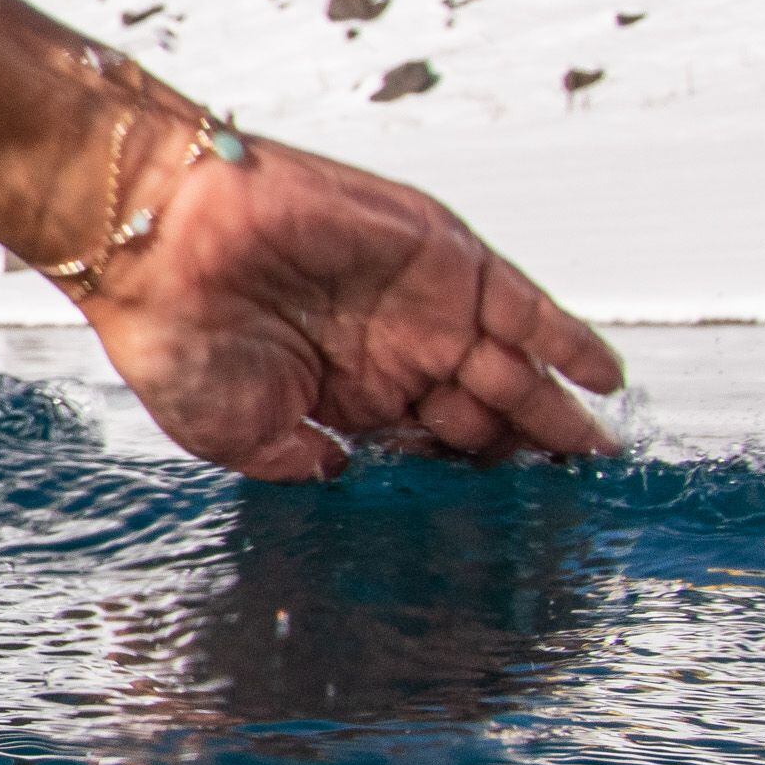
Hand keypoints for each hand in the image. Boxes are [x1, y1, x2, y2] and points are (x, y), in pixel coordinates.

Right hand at [79, 134, 623, 480]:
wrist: (160, 241)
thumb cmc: (173, 332)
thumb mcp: (235, 435)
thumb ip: (300, 466)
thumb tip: (351, 482)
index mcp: (343, 395)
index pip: (430, 446)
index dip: (470, 479)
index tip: (510, 522)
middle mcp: (388, 349)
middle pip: (483, 410)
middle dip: (527, 451)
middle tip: (572, 496)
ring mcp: (420, 304)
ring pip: (510, 365)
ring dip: (556, 408)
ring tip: (597, 455)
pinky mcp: (442, 259)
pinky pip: (523, 307)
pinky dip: (565, 340)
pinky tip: (603, 381)